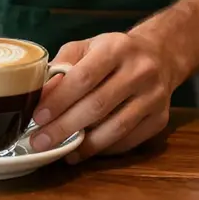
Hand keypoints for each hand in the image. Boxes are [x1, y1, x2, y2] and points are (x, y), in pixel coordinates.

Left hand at [29, 32, 175, 163]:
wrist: (160, 56)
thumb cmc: (113, 53)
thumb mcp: (86, 48)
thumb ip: (62, 67)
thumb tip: (40, 96)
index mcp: (116, 48)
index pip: (84, 77)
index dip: (59, 100)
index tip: (38, 117)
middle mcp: (140, 71)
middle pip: (98, 106)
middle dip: (64, 127)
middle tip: (40, 141)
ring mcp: (154, 96)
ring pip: (116, 128)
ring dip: (84, 145)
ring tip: (60, 151)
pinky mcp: (160, 118)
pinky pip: (129, 140)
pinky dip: (104, 149)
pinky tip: (84, 151)